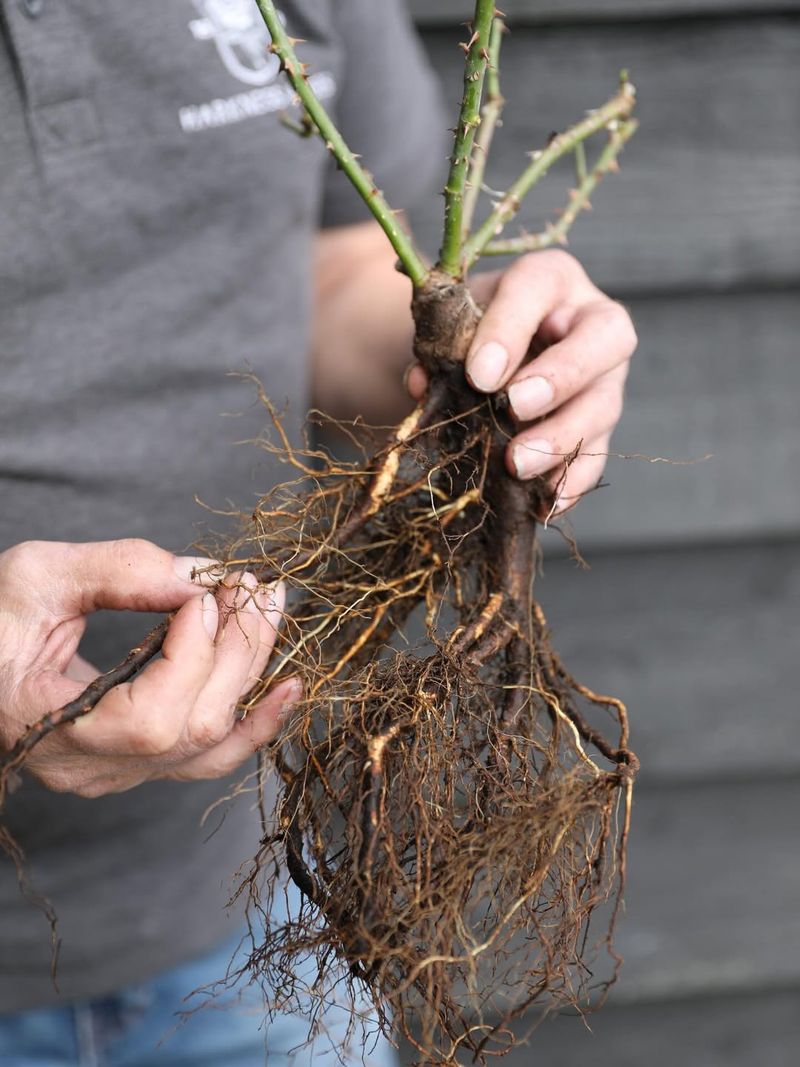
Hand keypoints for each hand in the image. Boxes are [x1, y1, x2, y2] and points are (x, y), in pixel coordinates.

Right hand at [0, 539, 298, 797]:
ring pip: (210, 742)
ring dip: (252, 669)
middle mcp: (88, 768)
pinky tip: (288, 686)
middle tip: (252, 586)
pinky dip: (254, 720)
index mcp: (47, 729)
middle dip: (239, 648)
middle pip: (194, 728)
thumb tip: (202, 576)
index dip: (195, 650)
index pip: (151, 717)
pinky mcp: (138, 761)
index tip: (206, 590)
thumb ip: (120, 572)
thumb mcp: (38, 576)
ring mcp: (116, 773)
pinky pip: (209, 756)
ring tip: (268, 608)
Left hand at [408, 250, 636, 513]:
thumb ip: (435, 348)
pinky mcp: (599, 425)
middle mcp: (591, 321)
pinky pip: (597, 455)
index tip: (478, 374)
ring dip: (562, 438)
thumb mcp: (448, 326)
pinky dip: (572, 482)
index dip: (510, 330)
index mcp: (549, 279)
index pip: (538, 287)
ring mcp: (605, 376)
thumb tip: (421, 383)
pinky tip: (545, 504)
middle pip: (606, 339)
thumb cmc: (468, 333)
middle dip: (561, 375)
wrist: (482, 360)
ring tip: (518, 465)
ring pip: (604, 404)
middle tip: (514, 407)